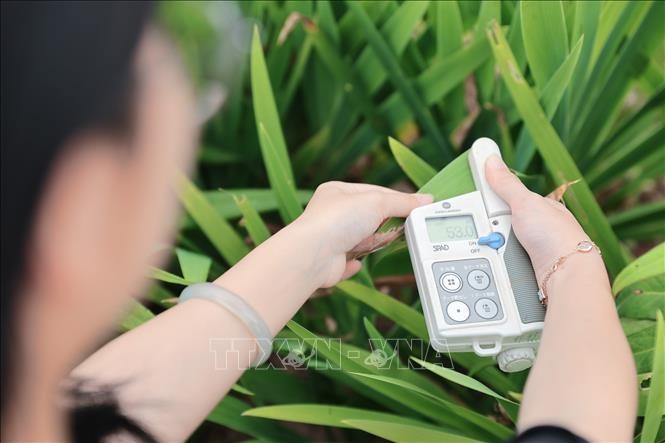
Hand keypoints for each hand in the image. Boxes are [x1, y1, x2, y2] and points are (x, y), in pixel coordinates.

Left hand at [294, 181, 432, 287]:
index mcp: (338, 192)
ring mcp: (329, 239)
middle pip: (367, 217)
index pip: (374, 192)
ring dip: (371, 242)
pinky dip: (354, 263)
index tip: (417, 206)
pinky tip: (358, 263)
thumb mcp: (377, 202)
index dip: (396, 199)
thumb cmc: (337, 221)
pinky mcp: (329, 263)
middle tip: (404, 226)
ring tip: (378, 242)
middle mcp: (331, 215)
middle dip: (383, 223)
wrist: (312, 255)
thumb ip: (403, 202)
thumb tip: (426, 199)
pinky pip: (346, 262)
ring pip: (359, 240)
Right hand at [485, 155, 593, 280]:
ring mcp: (534, 252)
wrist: (566, 275)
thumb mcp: (526, 203)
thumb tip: (492, 158)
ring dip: (495, 248)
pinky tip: (500, 263)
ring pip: (501, 246)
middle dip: (492, 229)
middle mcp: (539, 231)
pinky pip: (504, 264)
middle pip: (501, 225)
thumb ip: (506, 184)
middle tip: (492, 231)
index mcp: (541, 210)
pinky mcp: (528, 271)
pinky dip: (500, 264)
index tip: (483, 209)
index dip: (493, 204)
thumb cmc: (556, 236)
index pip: (508, 201)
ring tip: (497, 249)